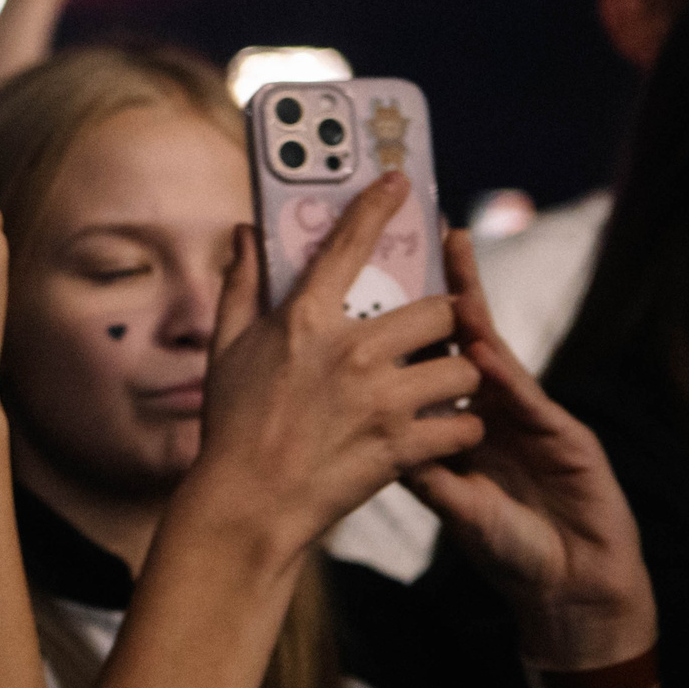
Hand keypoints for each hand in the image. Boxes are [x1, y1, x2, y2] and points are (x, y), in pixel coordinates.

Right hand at [181, 175, 484, 570]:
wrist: (247, 504)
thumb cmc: (232, 426)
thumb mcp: (226, 349)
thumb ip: (241, 286)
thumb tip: (244, 232)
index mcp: (305, 321)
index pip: (349, 244)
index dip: (378, 206)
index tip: (400, 183)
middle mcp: (350, 352)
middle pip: (438, 311)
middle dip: (444, 324)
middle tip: (433, 338)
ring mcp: (380, 400)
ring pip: (462, 368)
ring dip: (458, 378)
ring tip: (440, 389)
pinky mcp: (401, 445)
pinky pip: (463, 424)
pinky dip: (460, 430)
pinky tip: (442, 433)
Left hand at [407, 230, 656, 669]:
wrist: (570, 588)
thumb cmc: (508, 547)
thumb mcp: (450, 502)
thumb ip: (415, 465)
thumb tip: (357, 431)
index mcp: (459, 420)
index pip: (426, 359)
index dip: (404, 319)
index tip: (374, 275)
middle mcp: (491, 408)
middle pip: (460, 339)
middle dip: (441, 289)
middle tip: (421, 232)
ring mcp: (526, 416)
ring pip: (492, 351)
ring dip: (472, 307)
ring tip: (451, 258)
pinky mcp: (562, 434)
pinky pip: (523, 399)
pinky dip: (501, 374)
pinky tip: (481, 348)